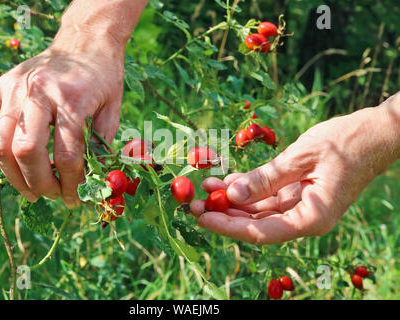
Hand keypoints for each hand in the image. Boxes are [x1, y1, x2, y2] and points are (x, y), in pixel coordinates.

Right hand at [0, 33, 123, 208]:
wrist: (84, 41)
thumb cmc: (102, 76)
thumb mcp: (113, 109)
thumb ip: (101, 145)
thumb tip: (92, 181)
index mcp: (72, 100)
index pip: (67, 156)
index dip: (70, 184)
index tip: (74, 199)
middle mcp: (38, 93)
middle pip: (27, 153)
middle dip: (39, 184)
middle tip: (50, 195)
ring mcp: (14, 89)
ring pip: (0, 144)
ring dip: (13, 175)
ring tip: (29, 188)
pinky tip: (0, 167)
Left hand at [191, 94, 399, 243]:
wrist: (374, 133)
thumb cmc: (346, 142)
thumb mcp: (302, 157)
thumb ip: (266, 179)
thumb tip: (232, 196)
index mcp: (312, 217)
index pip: (261, 232)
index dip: (228, 227)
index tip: (202, 218)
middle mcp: (304, 217)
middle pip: (255, 224)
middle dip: (223, 214)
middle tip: (192, 203)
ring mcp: (299, 205)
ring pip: (257, 210)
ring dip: (230, 200)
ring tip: (203, 189)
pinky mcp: (295, 192)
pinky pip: (264, 195)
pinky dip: (244, 188)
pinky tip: (223, 181)